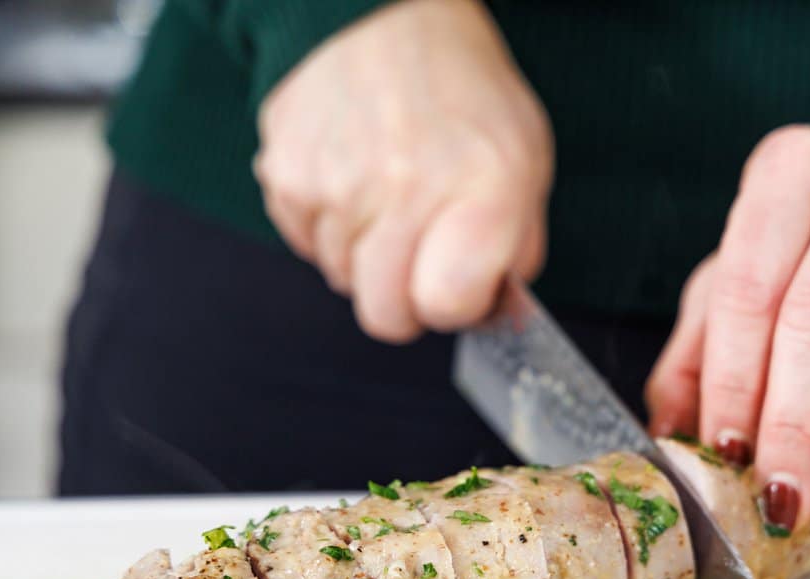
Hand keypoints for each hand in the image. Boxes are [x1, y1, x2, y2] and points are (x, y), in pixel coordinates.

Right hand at [254, 0, 552, 340]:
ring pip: (342, 280)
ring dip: (365, 254)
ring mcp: (336, 186)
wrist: (383, 11)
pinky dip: (328, 225)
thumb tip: (492, 309)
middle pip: (386, 317)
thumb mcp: (524, 161)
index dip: (454, 306)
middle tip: (420, 254)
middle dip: (405, 299)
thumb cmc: (463, 90)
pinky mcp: (285, 176)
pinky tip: (353, 178)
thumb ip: (516, 247)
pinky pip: (305, 243)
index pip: (446, 308)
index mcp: (480, 192)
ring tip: (387, 193)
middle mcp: (404, 192)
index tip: (459, 283)